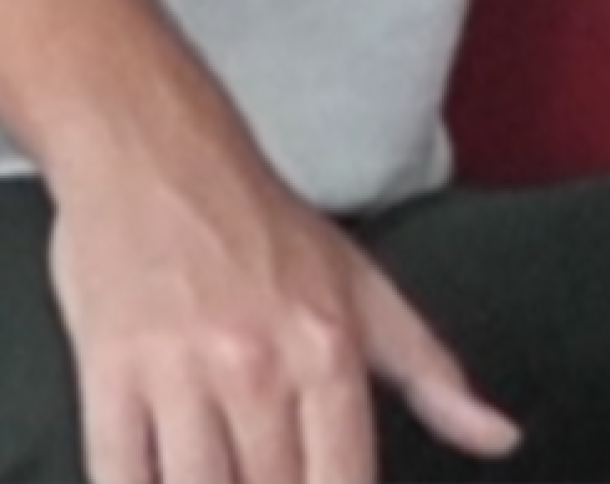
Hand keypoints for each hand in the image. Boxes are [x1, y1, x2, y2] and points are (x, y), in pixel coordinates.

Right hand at [46, 117, 516, 483]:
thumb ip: (432, 375)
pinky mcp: (106, 381)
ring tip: (224, 470)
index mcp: (331, 348)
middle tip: (270, 472)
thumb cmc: (267, 230)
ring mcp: (179, 376)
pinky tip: (157, 475)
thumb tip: (502, 440)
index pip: (343, 479)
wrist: (159, 157)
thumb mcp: (364, 287)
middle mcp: (259, 367)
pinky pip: (118, 477)